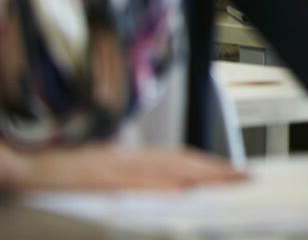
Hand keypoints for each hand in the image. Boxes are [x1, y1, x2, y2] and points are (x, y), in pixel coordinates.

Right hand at [0, 142, 243, 191]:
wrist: (24, 168)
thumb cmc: (61, 173)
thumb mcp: (102, 173)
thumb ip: (131, 177)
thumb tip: (162, 185)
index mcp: (129, 158)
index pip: (177, 157)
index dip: (207, 162)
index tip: (233, 170)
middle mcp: (127, 158)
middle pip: (179, 160)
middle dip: (214, 168)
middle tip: (244, 176)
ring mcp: (115, 167)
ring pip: (166, 168)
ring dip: (199, 173)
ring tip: (226, 179)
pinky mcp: (100, 178)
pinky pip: (136, 182)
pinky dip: (159, 184)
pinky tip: (180, 188)